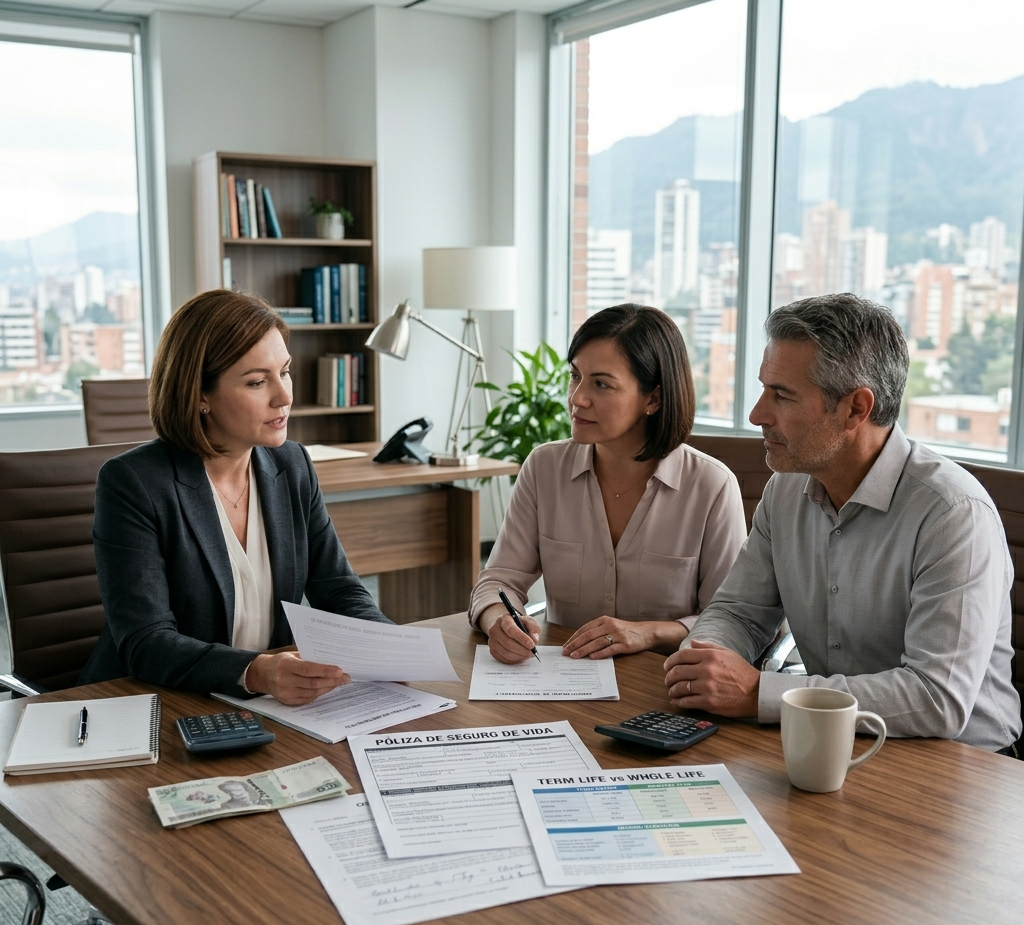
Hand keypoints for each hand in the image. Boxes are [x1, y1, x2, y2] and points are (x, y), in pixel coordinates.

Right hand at [245, 652, 349, 704]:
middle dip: (332, 680)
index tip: (340, 670)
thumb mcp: (292, 655)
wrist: (262, 675)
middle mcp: (285, 681)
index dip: (326, 671)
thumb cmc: (281, 662)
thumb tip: (330, 661)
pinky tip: (327, 687)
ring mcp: (286, 693)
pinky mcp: (288, 701)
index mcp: (286, 666)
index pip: (309, 669)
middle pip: (313, 683)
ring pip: (312, 692)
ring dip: (328, 687)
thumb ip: (308, 658)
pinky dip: (319, 693)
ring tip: (339, 682)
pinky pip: (308, 698)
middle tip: (345, 677)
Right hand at [480, 604, 540, 663]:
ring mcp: (492, 641)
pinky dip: (515, 660)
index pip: (511, 629)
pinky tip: (521, 656)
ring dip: (519, 656)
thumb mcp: (528, 621)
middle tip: (532, 652)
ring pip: (506, 652)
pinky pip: (504, 659)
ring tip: (528, 654)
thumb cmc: (519, 625)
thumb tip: (534, 639)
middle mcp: (495, 630)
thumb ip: (533, 628)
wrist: (506, 628)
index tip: (532, 644)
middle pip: (508, 643)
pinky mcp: (493, 651)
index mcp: (504, 620)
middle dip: (522, 649)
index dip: (522, 638)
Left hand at [563, 616, 687, 658]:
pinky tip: (592, 658)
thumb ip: (597, 632)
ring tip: (575, 656)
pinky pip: (610, 649)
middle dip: (575, 644)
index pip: (585, 629)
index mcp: (603, 620)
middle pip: (588, 636)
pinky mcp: (625, 644)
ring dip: (584, 650)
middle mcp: (609, 625)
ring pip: (596, 643)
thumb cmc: (625, 630)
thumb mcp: (610, 626)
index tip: (565, 646)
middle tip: (566, 652)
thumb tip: (580, 643)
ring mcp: (617, 635)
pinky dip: (600, 653)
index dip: (574, 638)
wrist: (646, 632)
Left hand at [663, 640, 759, 716]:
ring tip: (672, 691)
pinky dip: (679, 702)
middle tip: (668, 680)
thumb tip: (692, 642)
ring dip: (672, 690)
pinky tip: (677, 701)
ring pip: (680, 687)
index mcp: (710, 656)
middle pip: (677, 672)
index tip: (667, 666)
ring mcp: (707, 686)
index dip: (670, 661)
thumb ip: (707, 646)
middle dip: (669, 677)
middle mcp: (707, 670)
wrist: (756, 693)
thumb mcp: (727, 653)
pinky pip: (687, 701)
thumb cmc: (742, 672)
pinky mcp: (709, 702)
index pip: (681, 655)